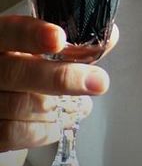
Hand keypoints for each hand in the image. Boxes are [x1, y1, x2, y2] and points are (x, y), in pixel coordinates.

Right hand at [0, 15, 117, 165]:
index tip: (59, 38)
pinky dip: (45, 130)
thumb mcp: (39, 47)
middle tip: (98, 82)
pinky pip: (14, 133)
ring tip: (84, 105)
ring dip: (60, 108)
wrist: (1, 95)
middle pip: (16, 73)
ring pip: (19, 105)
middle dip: (62, 78)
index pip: (10, 31)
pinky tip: (61, 122)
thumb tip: (108, 38)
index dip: (32, 35)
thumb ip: (72, 44)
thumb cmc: (23, 66)